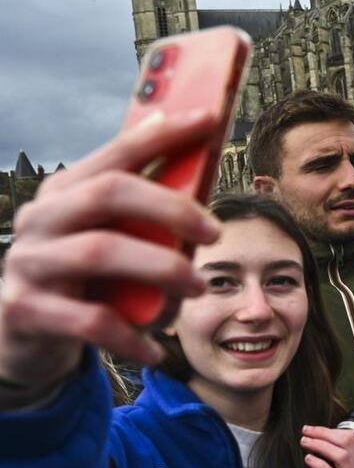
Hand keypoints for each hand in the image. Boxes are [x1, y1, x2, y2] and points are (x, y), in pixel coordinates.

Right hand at [0, 110, 220, 405]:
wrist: (24, 336)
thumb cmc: (85, 277)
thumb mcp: (112, 238)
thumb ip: (143, 210)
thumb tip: (191, 163)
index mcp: (66, 191)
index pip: (118, 152)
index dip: (164, 135)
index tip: (210, 119)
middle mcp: (41, 218)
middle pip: (108, 193)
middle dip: (171, 208)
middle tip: (215, 232)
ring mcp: (29, 263)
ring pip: (99, 252)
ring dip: (160, 268)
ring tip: (197, 286)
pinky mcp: (26, 309)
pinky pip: (90, 321)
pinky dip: (132, 335)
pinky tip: (157, 348)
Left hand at [300, 424, 353, 467]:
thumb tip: (322, 452)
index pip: (351, 438)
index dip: (330, 430)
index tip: (313, 429)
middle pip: (346, 443)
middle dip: (323, 433)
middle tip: (305, 431)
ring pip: (340, 456)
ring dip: (320, 446)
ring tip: (305, 442)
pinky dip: (320, 466)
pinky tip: (310, 460)